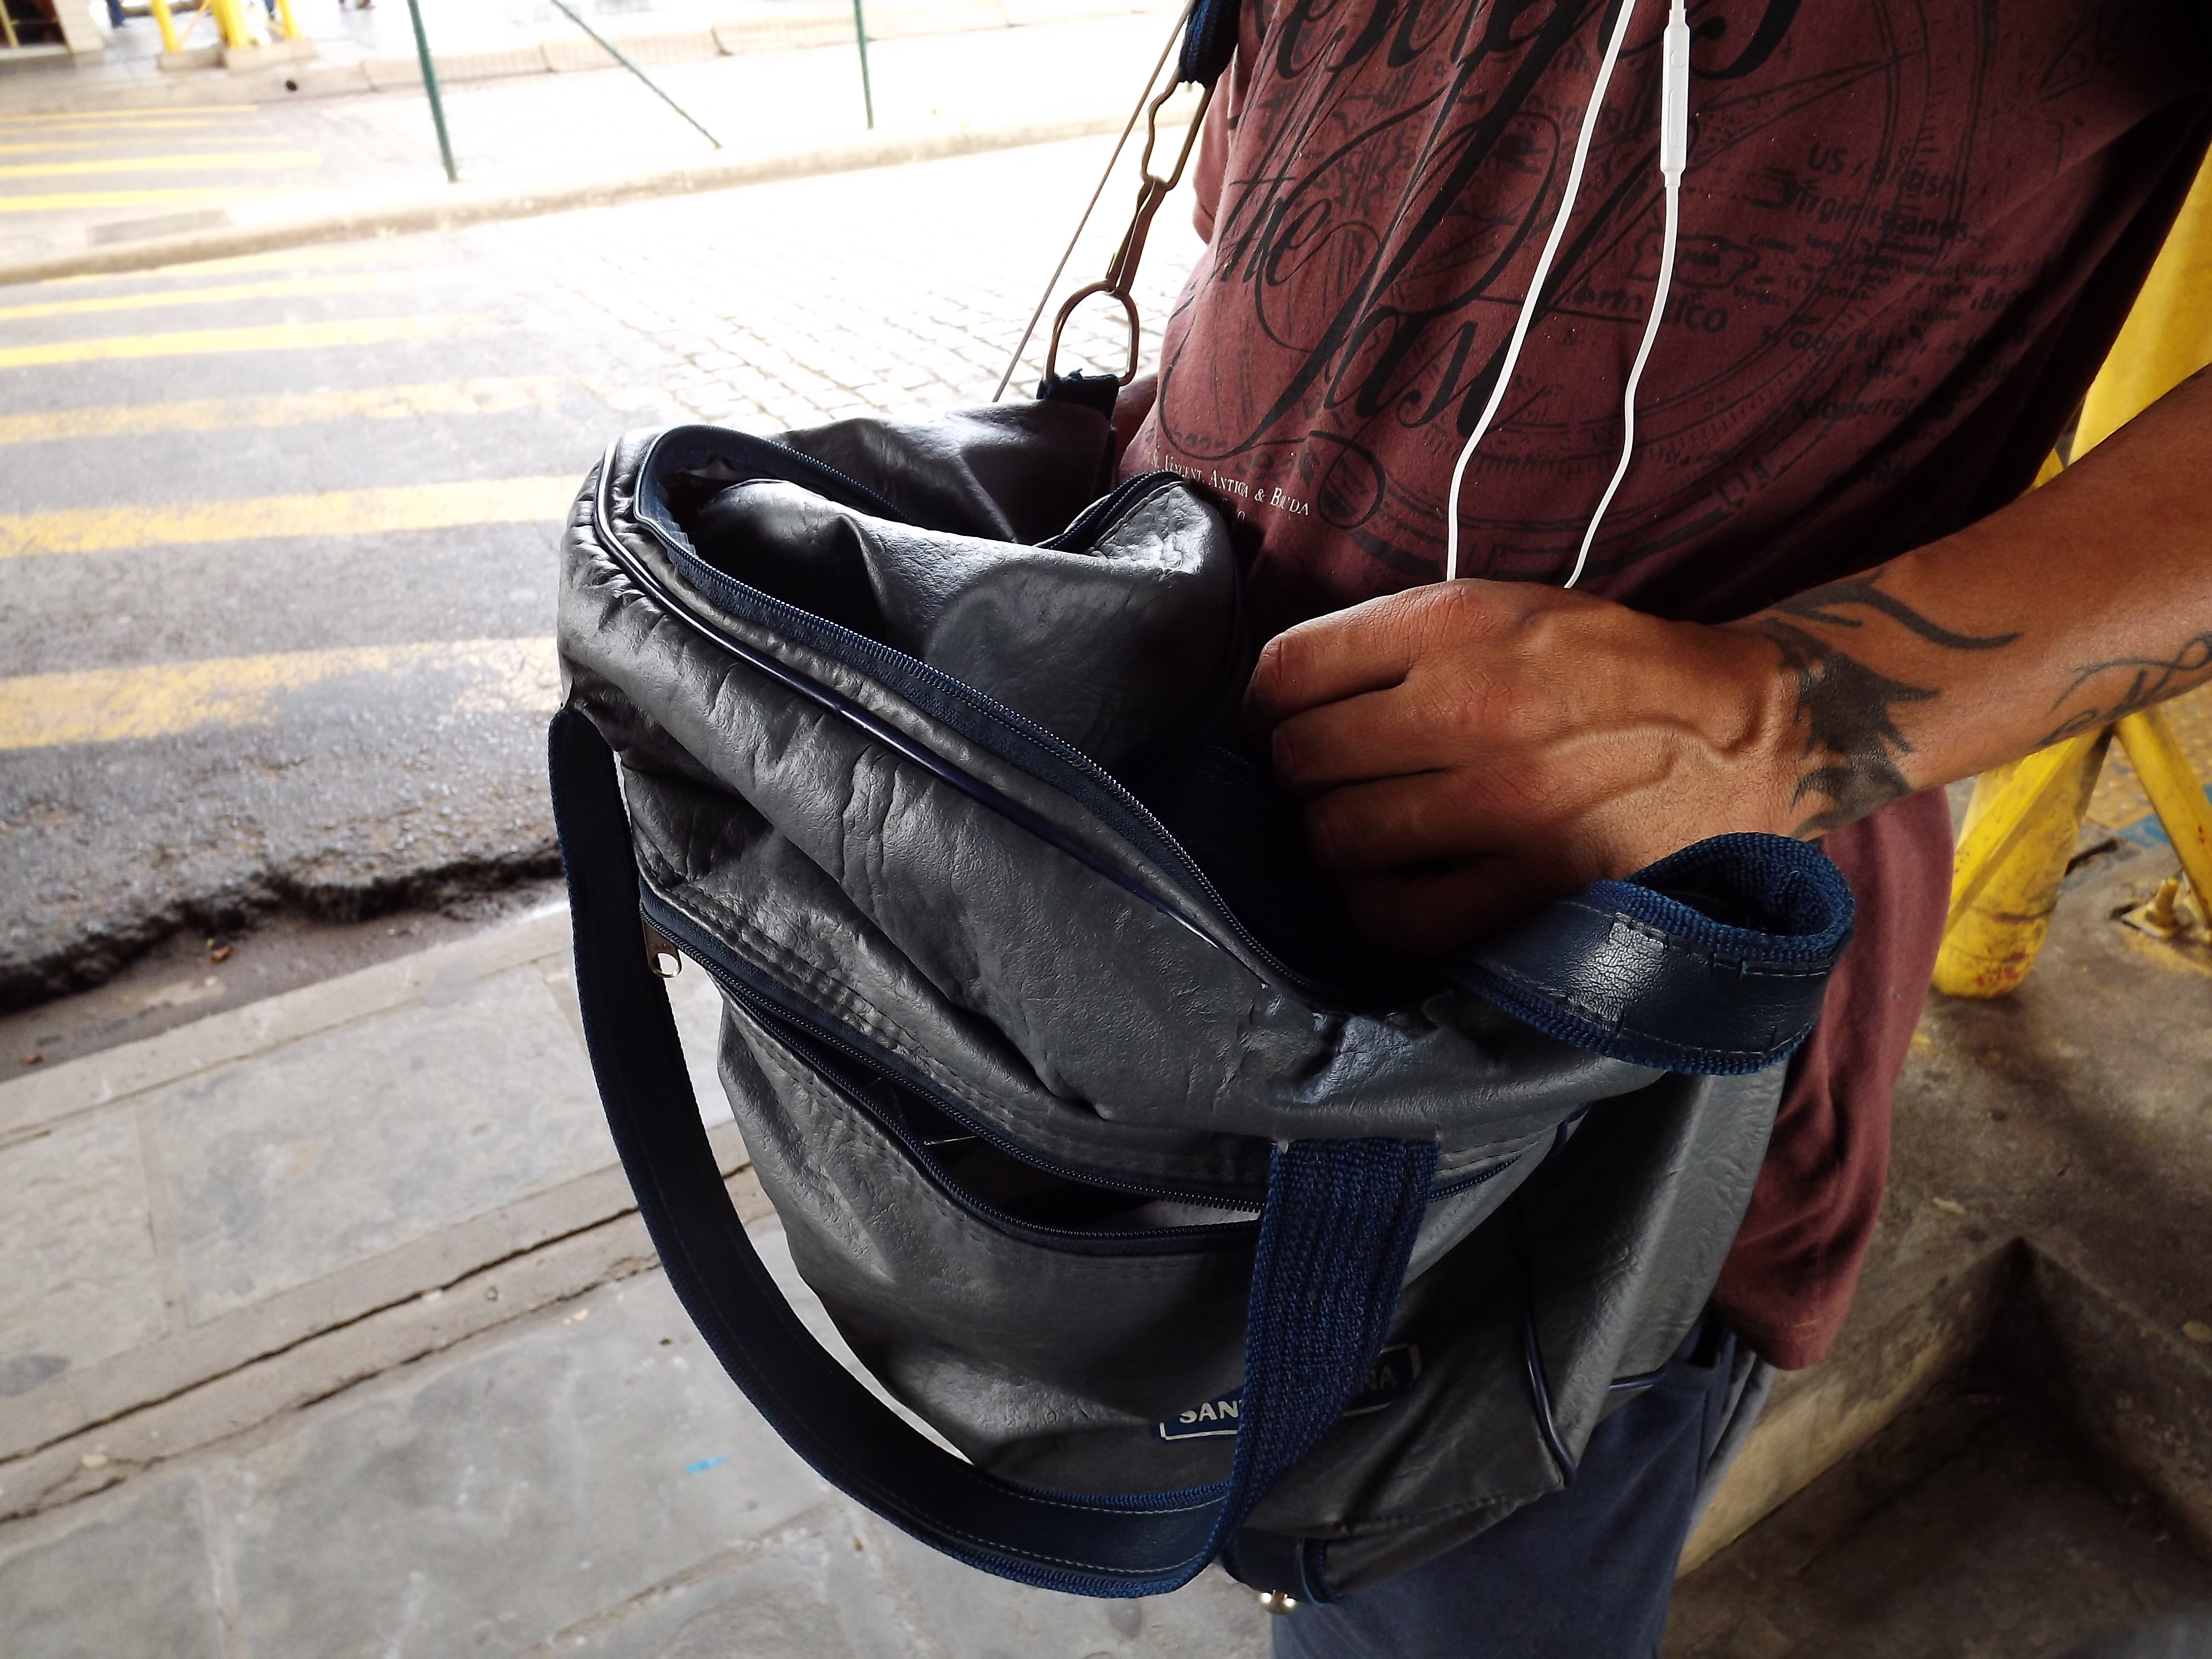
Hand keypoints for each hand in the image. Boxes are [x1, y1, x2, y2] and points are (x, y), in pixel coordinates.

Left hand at [1244, 580, 1794, 953]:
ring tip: (1367, 828)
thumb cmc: (1609, 668)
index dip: (1269, 703)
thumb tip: (1288, 692)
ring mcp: (1502, 803)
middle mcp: (1470, 708)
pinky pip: (1398, 914)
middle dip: (1304, 771)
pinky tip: (1394, 884)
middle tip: (1334, 777)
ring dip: (1338, 837)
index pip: (1289, 672)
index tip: (1285, 719)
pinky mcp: (1534, 884)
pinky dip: (1377, 905)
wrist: (1744, 733)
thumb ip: (1398, 640)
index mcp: (1457, 626)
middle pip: (1301, 757)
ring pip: (1337, 836)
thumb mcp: (1505, 608)